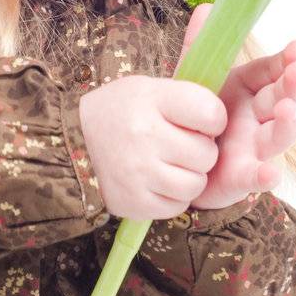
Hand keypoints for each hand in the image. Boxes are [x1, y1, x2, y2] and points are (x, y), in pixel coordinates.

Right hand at [78, 66, 226, 221]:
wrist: (70, 141)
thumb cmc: (120, 112)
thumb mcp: (148, 89)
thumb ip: (186, 97)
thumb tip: (224, 116)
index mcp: (152, 99)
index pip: (211, 113)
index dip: (213, 119)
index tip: (201, 122)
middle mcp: (145, 136)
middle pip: (207, 154)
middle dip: (201, 151)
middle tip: (181, 146)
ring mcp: (139, 172)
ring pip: (195, 184)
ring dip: (190, 177)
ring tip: (172, 165)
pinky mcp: (134, 202)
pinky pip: (177, 206)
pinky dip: (173, 196)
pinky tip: (158, 181)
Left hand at [181, 3, 295, 210]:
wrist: (173, 161)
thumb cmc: (191, 118)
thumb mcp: (192, 80)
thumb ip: (199, 46)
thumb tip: (207, 7)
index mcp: (247, 90)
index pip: (272, 71)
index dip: (286, 60)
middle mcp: (257, 117)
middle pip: (282, 98)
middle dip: (294, 85)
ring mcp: (253, 147)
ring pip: (278, 135)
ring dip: (287, 124)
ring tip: (287, 110)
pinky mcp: (242, 177)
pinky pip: (257, 176)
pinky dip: (266, 176)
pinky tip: (270, 173)